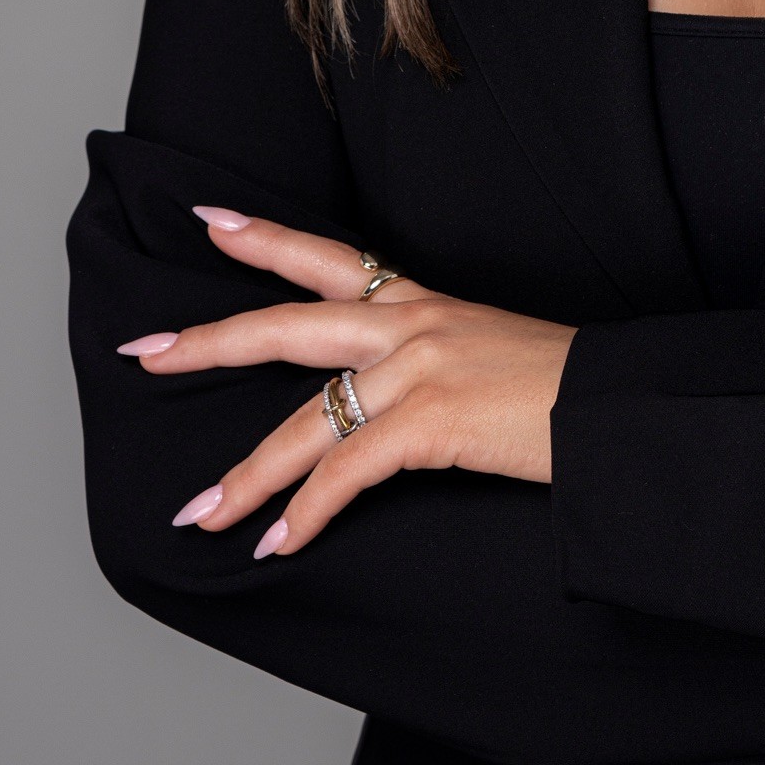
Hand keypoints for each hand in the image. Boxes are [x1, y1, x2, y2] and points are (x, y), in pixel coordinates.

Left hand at [117, 211, 574, 558]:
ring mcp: (419, 369)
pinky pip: (344, 473)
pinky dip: (304, 513)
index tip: (208, 222)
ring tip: (199, 512)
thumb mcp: (492, 353)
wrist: (620, 410)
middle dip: (209, 343)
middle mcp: (412, 323)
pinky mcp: (430, 421)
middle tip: (145, 352)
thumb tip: (383, 408)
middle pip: (287, 326)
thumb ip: (433, 365)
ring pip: (303, 421)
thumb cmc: (565, 394)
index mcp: (424, 302)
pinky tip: (277, 542)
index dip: (263, 240)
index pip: (328, 260)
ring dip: (245, 476)